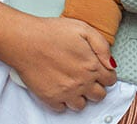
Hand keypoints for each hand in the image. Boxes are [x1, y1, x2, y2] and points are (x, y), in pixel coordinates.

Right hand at [0, 0, 116, 111]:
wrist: (24, 40)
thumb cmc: (52, 31)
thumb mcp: (83, 29)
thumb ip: (102, 46)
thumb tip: (112, 64)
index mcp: (92, 65)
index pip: (110, 80)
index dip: (106, 74)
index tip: (99, 70)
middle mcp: (82, 83)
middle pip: (99, 95)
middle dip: (96, 86)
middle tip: (86, 76)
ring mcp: (66, 93)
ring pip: (82, 105)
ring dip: (80, 96)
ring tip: (72, 83)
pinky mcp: (50, 98)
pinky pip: (63, 108)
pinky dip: (62, 100)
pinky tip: (59, 87)